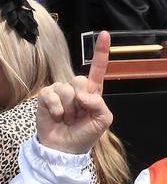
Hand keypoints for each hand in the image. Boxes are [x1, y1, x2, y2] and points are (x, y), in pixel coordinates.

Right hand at [36, 30, 112, 154]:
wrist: (66, 149)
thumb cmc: (85, 134)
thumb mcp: (102, 120)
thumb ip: (99, 104)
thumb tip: (84, 95)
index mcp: (93, 91)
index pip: (98, 68)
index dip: (101, 51)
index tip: (104, 34)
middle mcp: (76, 88)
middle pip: (80, 79)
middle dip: (80, 100)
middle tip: (78, 116)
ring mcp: (60, 91)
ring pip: (66, 88)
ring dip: (69, 108)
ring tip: (68, 119)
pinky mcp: (45, 97)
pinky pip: (51, 94)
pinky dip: (56, 108)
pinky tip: (58, 116)